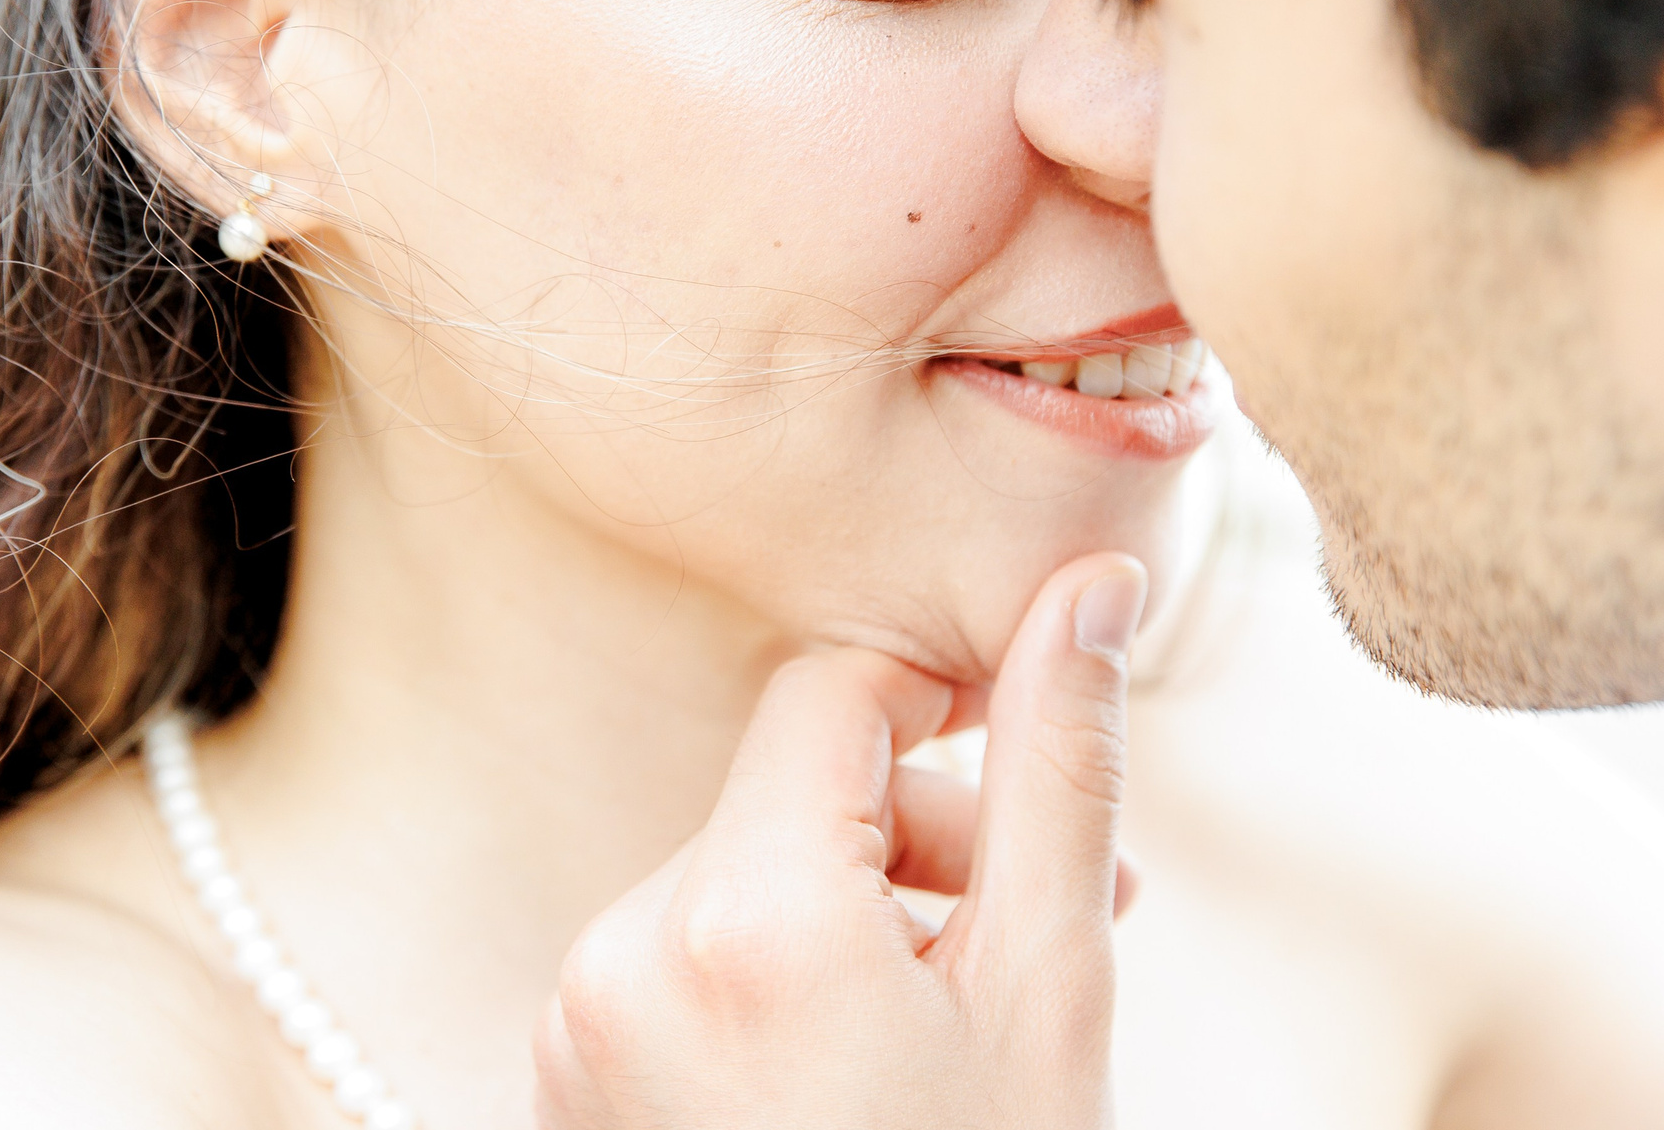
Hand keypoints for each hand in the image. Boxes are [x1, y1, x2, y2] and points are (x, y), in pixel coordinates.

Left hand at [533, 554, 1147, 1129]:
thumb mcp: (1049, 988)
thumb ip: (1060, 768)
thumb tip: (1091, 584)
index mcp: (740, 918)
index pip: (830, 696)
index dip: (942, 708)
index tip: (1025, 760)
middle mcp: (624, 957)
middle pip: (782, 793)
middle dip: (920, 835)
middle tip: (1055, 916)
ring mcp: (581, 1032)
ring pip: (739, 877)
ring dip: (858, 912)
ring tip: (962, 1011)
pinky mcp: (572, 1088)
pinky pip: (685, 964)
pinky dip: (780, 980)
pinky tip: (870, 1062)